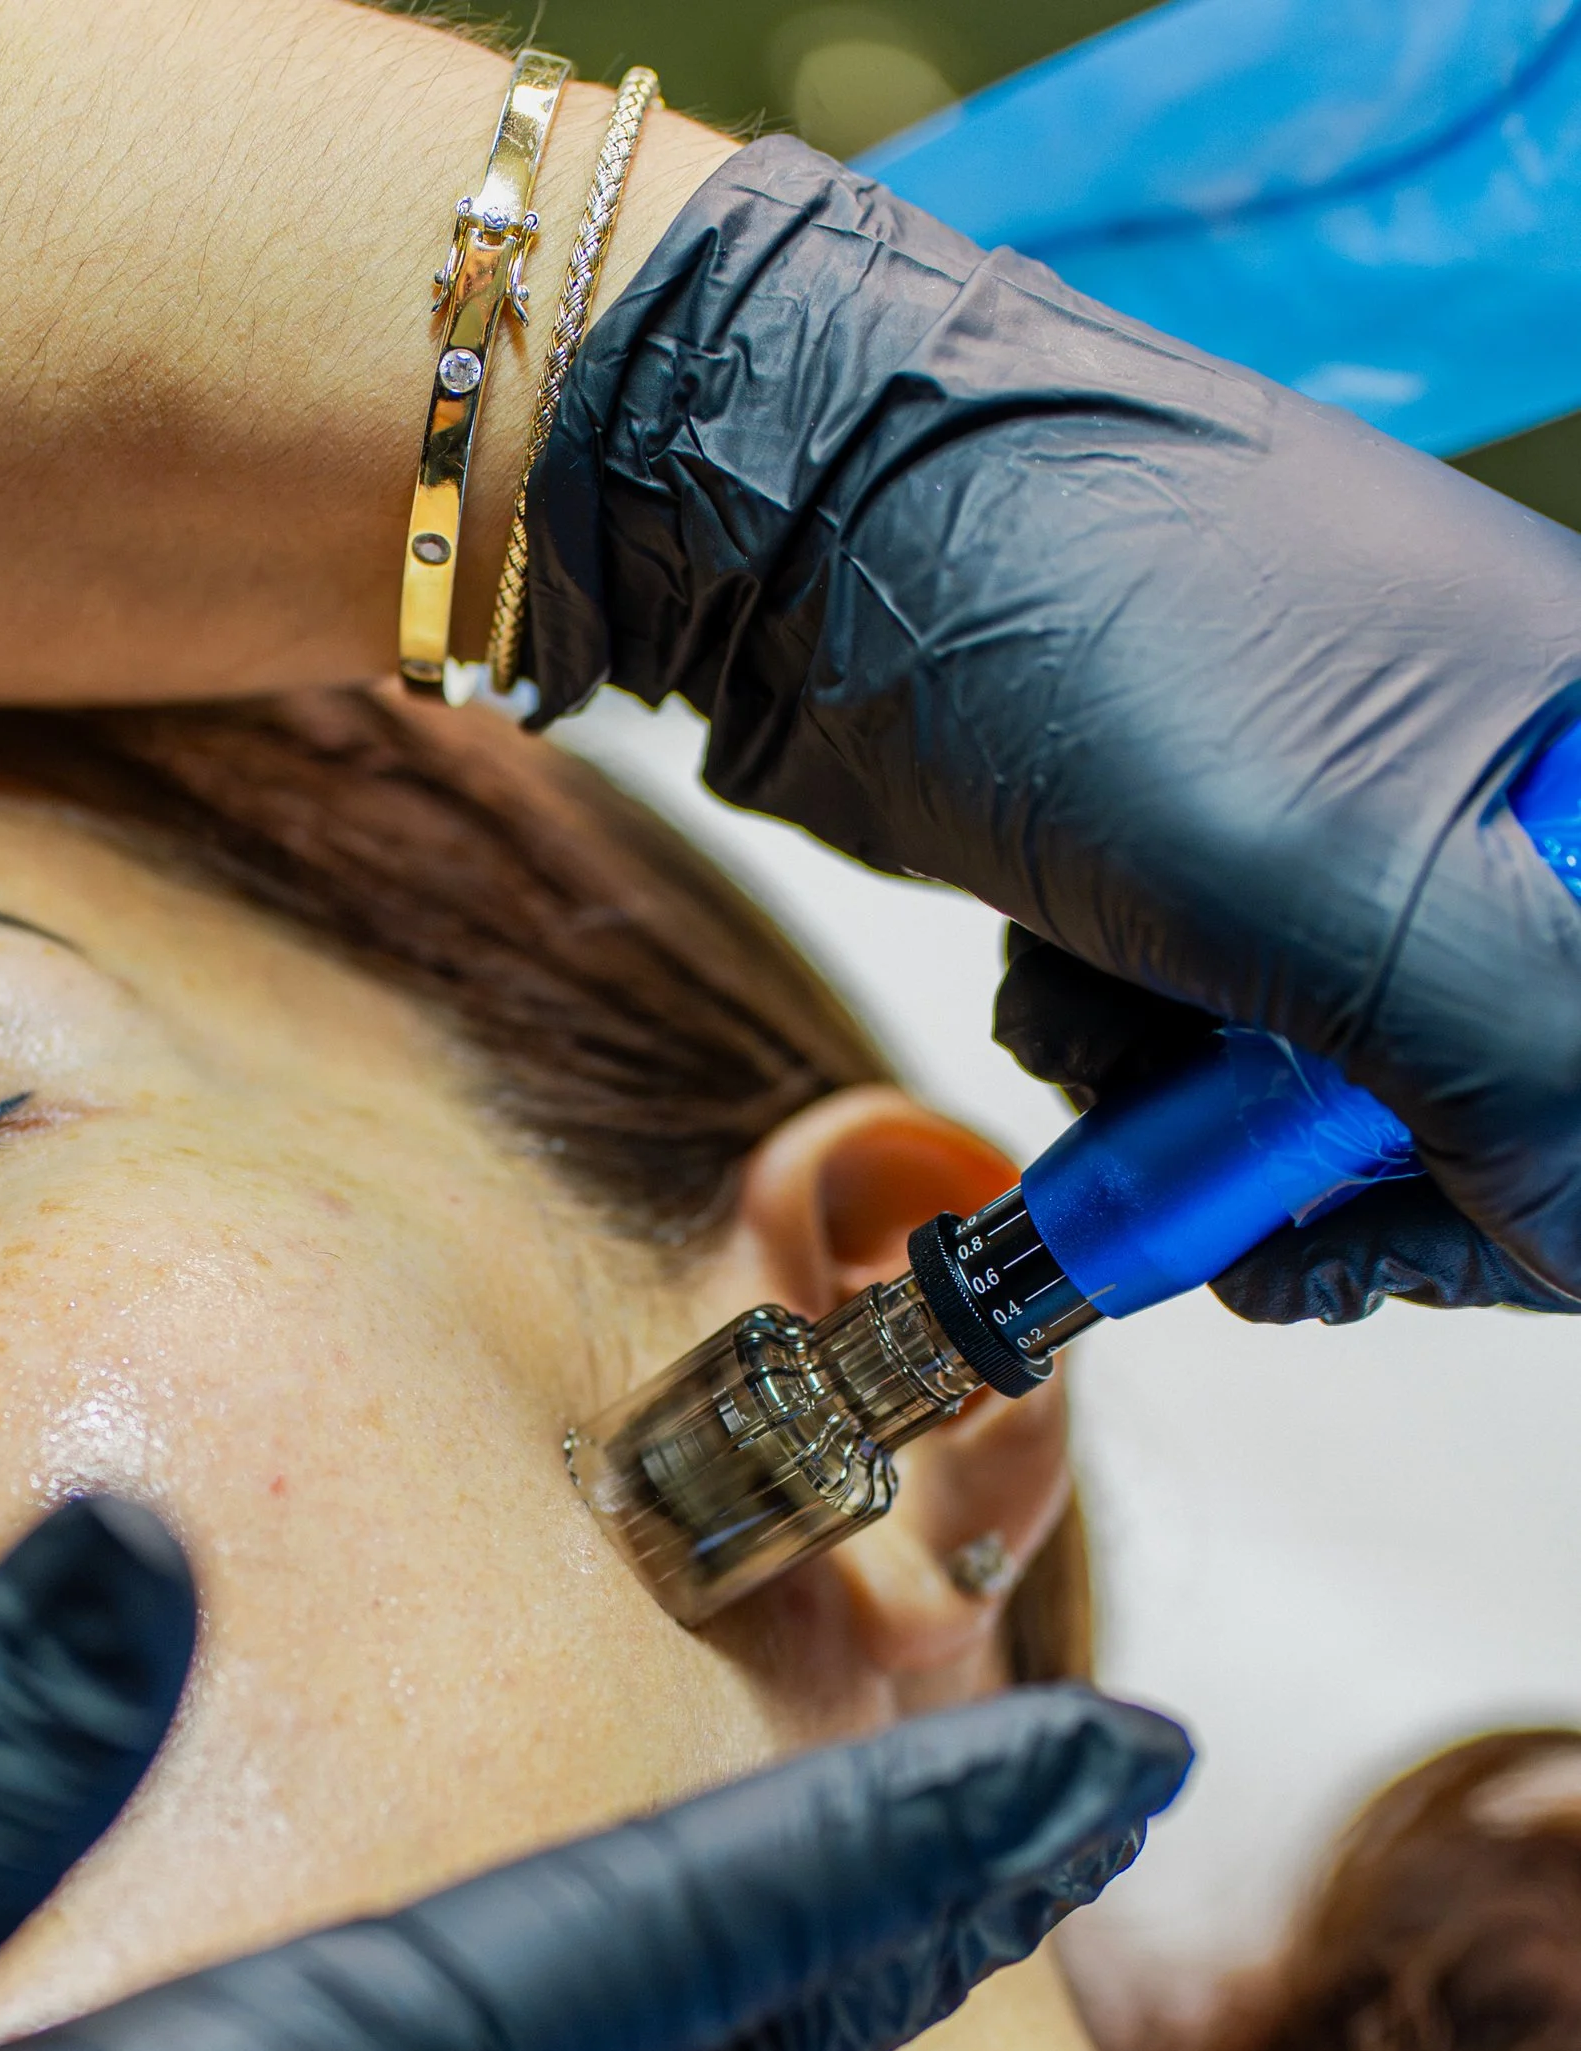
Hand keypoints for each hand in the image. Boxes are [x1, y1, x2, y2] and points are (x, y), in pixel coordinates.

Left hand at [530, 137, 1580, 1320]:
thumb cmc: (1087, 627)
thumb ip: (1517, 1071)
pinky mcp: (1204, 856)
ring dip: (1188, 1101)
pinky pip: (1200, 1028)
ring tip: (1105, 1015)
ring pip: (1317, 1080)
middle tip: (1226, 1206)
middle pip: (1483, 1089)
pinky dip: (1116, 1036)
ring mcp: (1344, 817)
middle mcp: (1493, 784)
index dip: (1516, 1188)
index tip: (1371, 1242)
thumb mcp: (1350, 890)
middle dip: (1322, 1162)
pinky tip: (1058, 965)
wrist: (825, 523)